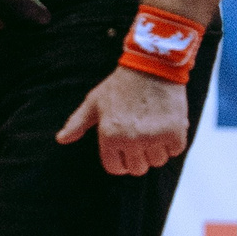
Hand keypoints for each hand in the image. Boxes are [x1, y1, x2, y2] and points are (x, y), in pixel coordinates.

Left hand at [57, 65, 190, 176]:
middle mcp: (131, 140)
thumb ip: (77, 123)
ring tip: (154, 128)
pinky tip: (167, 125)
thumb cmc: (120, 85)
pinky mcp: (175, 132)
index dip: (121, 161)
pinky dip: (173, 142)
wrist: (151, 66)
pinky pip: (175, 151)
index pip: (115, 168)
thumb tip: (61, 139)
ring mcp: (153, 137)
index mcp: (110, 136)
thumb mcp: (94, 102)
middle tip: (141, 136)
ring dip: (157, 149)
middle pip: (137, 169)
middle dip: (139, 156)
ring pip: (157, 161)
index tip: (126, 151)